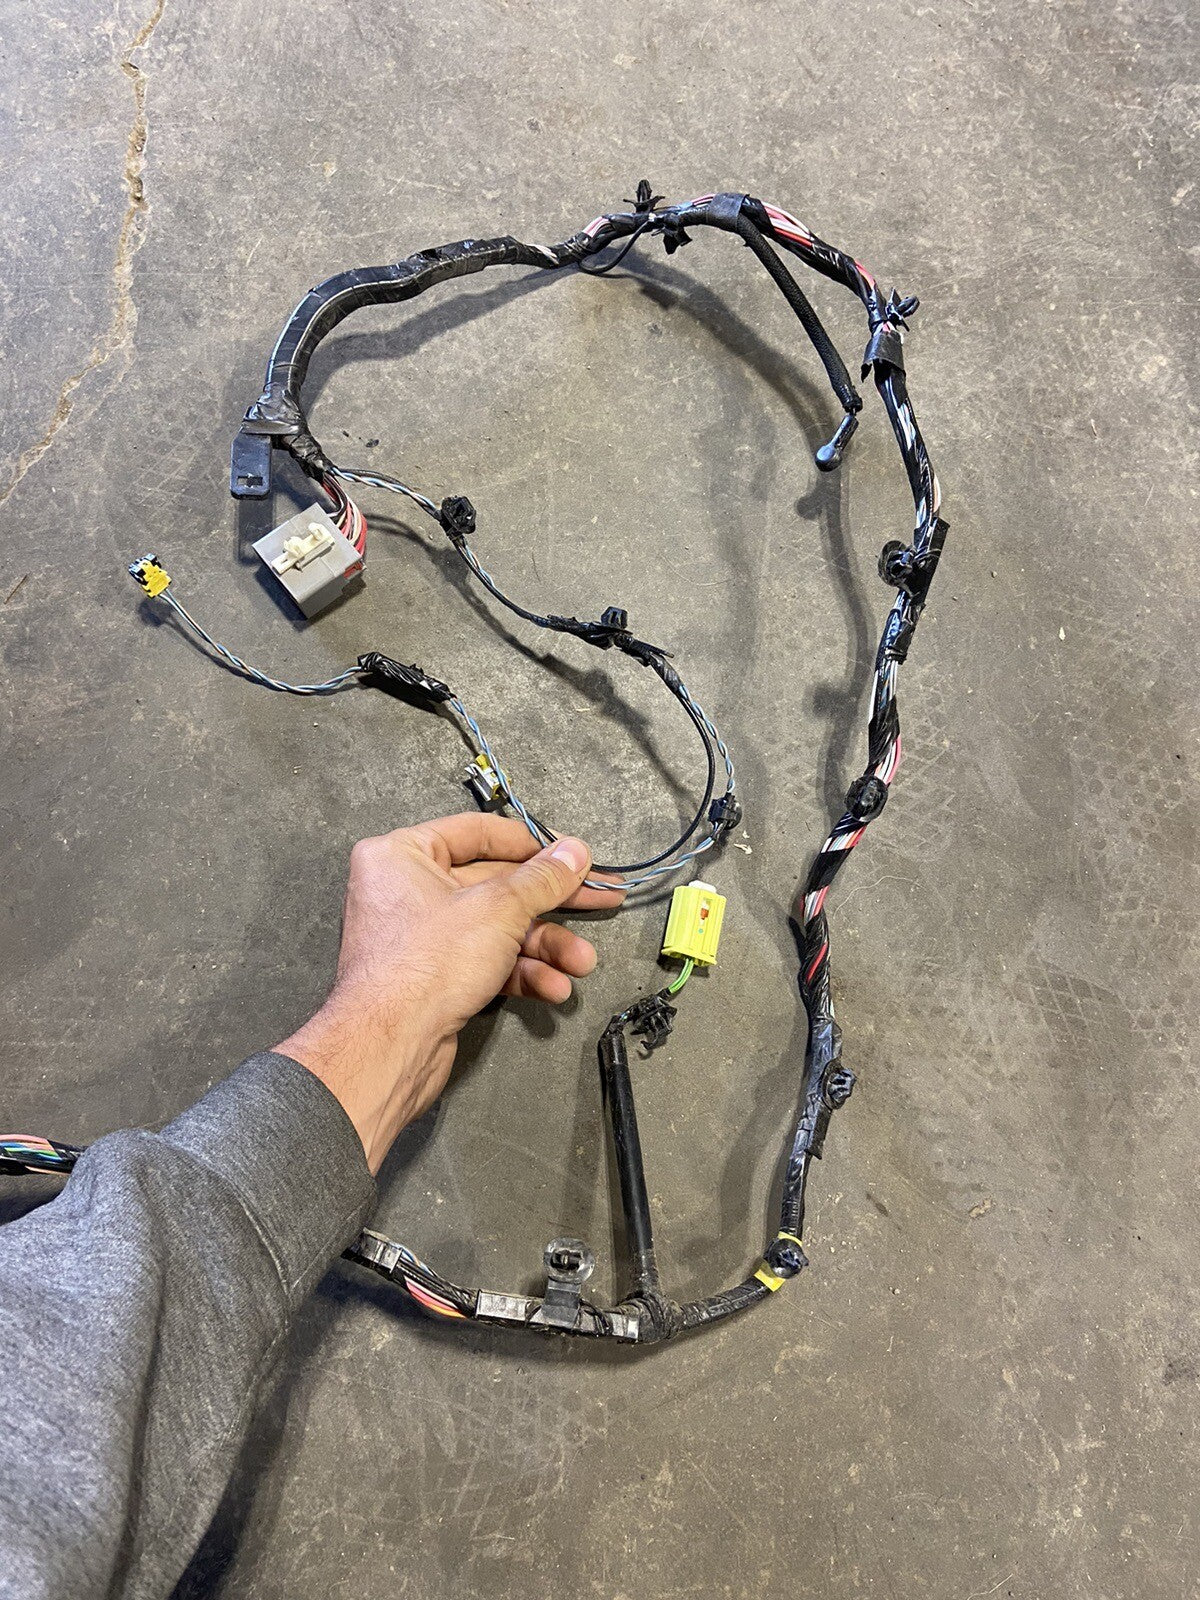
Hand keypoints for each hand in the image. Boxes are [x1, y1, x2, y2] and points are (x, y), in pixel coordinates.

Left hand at [277, 814, 623, 1170]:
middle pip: (496, 885)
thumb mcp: (499, 909)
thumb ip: (542, 878)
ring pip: (498, 929)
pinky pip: (487, 961)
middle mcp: (408, 890)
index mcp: (403, 855)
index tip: (573, 854)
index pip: (478, 834)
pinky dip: (521, 972)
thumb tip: (574, 852)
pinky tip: (553, 987)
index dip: (532, 844)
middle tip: (602, 899)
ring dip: (545, 946)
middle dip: (551, 904)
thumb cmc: (426, 964)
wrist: (391, 1048)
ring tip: (581, 962)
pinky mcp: (435, 977)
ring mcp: (422, 937)